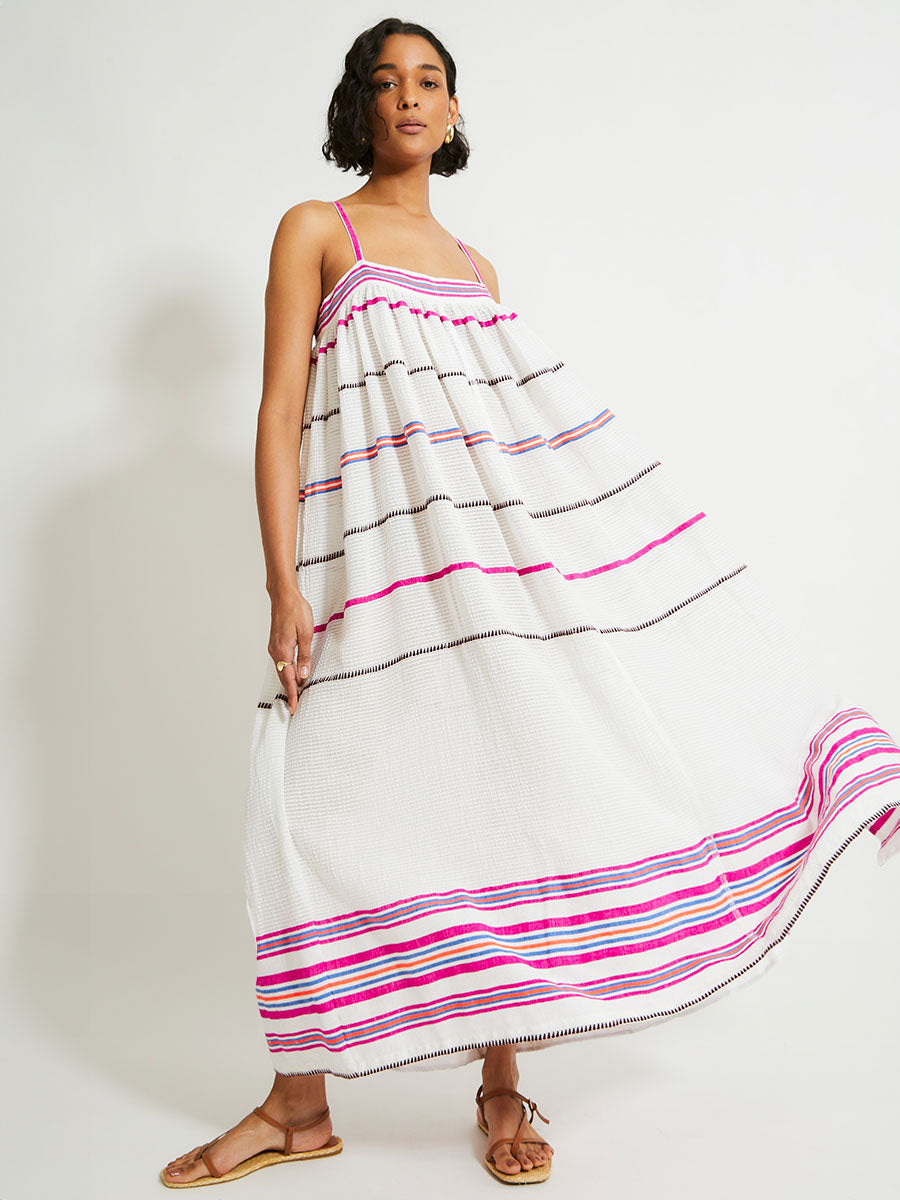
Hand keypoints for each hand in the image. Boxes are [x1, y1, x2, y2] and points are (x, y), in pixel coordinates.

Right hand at [268, 588, 314, 714]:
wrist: (284, 596)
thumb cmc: (296, 610)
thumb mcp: (307, 633)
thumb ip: (305, 655)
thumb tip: (304, 673)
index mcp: (283, 650)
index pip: (288, 678)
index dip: (292, 694)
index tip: (294, 707)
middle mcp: (275, 651)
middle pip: (283, 677)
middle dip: (290, 691)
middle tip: (296, 705)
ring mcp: (274, 647)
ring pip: (282, 670)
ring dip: (289, 681)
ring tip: (297, 693)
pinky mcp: (276, 643)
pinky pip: (281, 662)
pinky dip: (287, 670)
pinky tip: (294, 673)